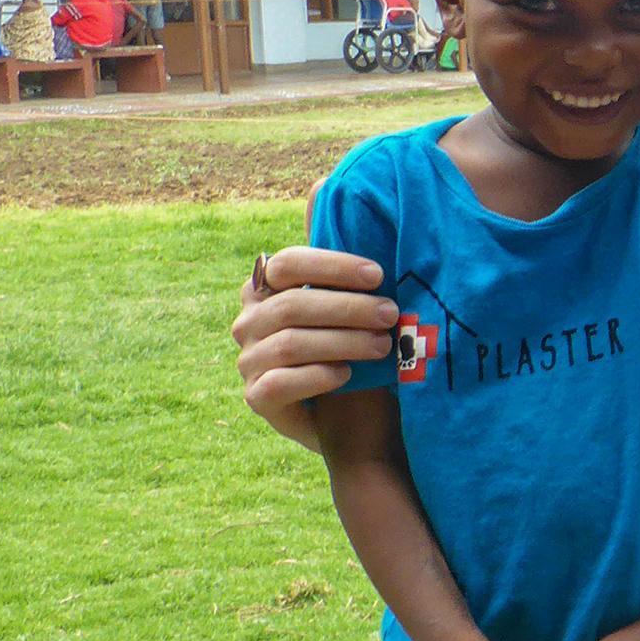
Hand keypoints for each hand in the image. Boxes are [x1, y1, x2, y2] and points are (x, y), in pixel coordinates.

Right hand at [232, 246, 398, 450]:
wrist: (345, 414)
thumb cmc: (349, 347)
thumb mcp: (347, 308)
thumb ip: (344, 277)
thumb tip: (344, 226)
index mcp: (265, 289)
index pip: (287, 264)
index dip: (333, 266)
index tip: (378, 275)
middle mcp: (248, 322)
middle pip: (292, 305)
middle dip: (349, 308)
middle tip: (391, 314)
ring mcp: (249, 360)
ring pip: (290, 344)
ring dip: (343, 342)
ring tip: (383, 345)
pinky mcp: (256, 397)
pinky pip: (281, 382)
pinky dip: (318, 376)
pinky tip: (347, 374)